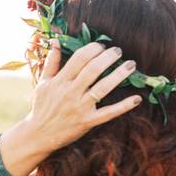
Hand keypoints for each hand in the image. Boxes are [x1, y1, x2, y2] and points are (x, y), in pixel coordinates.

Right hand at [0, 40, 140, 175]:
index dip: (93, 49)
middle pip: (93, 69)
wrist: (38, 134)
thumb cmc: (41, 107)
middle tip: (118, 51)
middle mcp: (70, 93)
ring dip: (119, 74)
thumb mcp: (43, 83)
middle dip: (108, 57)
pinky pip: (109, 113)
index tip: (101, 46)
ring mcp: (80, 107)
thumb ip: (50, 62)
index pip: (79, 58)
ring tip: (131, 65)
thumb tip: (55, 41)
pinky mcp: (88, 121)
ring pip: (103, 88)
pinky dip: (124, 106)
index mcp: (59, 81)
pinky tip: (137, 98)